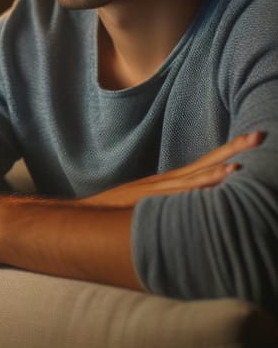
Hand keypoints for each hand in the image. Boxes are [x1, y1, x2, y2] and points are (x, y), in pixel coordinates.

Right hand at [82, 130, 263, 207]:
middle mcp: (167, 181)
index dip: (228, 152)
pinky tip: (221, 180)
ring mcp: (159, 190)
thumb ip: (170, 204)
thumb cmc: (118, 211)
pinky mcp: (151, 200)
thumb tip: (194, 207)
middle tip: (259, 136)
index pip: (204, 163)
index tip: (252, 139)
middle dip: (233, 150)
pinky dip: (201, 185)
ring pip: (196, 176)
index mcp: (170, 181)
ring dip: (220, 168)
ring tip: (242, 161)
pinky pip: (182, 192)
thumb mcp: (149, 205)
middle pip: (206, 162)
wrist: (88, 211)